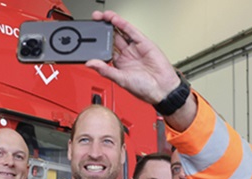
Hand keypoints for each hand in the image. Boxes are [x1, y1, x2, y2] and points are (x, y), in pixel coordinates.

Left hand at [86, 10, 197, 131]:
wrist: (162, 88)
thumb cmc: (144, 89)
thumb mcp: (120, 80)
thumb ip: (105, 70)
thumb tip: (90, 64)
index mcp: (119, 65)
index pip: (106, 51)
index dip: (98, 44)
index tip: (89, 38)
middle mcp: (127, 55)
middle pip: (112, 39)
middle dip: (102, 30)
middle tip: (94, 21)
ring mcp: (134, 48)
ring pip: (120, 32)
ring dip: (110, 23)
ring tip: (101, 16)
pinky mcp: (143, 43)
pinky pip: (131, 31)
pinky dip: (122, 24)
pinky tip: (113, 19)